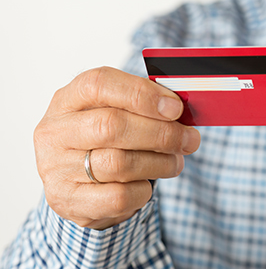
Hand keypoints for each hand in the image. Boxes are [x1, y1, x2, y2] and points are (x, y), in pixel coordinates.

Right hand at [34, 67, 199, 229]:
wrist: (74, 185)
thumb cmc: (102, 140)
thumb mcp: (115, 113)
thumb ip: (142, 105)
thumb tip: (179, 108)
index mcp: (68, 99)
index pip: (100, 84)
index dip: (142, 94)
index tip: (176, 108)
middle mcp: (55, 131)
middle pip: (112, 125)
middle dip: (161, 133)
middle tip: (189, 139)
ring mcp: (56, 168)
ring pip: (119, 164)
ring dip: (159, 163)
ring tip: (176, 162)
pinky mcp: (67, 201)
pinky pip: (117, 197)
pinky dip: (143, 191)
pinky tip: (147, 184)